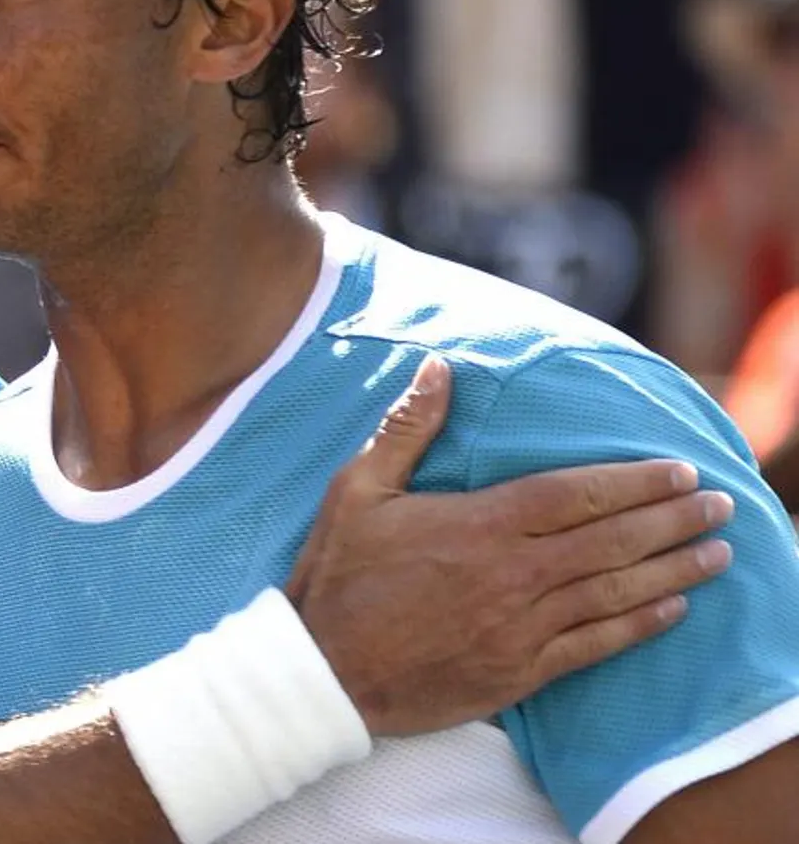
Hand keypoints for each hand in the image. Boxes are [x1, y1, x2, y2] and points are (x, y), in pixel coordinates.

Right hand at [287, 357, 734, 735]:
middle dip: (672, 520)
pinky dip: (638, 626)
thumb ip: (405, 430)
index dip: (633, 482)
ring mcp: (520, 628)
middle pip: (611, 541)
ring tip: (716, 553)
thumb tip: (438, 367)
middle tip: (719, 504)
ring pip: (614, 593)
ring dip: (673, 571)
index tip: (678, 471)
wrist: (323, 673)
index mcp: (477, 525)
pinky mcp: (518, 673)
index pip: (575, 495)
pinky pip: (594, 646)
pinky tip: (671, 611)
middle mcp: (511, 575)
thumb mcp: (356, 491)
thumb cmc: (336, 578)